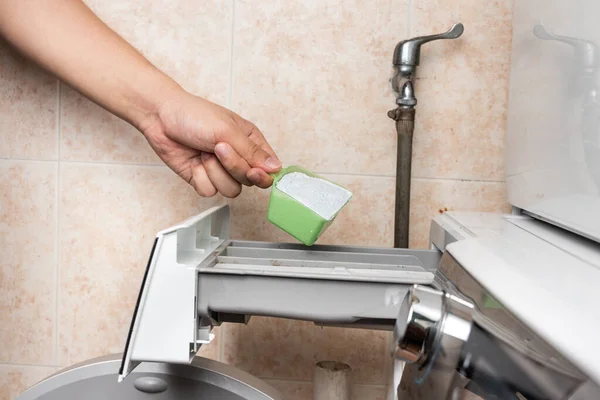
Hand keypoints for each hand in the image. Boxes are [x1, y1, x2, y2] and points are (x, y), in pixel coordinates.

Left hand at [140, 90, 281, 197]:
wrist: (161, 118)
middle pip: (249, 181)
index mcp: (250, 142)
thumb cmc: (195, 115)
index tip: (254, 171)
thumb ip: (253, 152)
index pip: (269, 168)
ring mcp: (220, 170)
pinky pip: (209, 191)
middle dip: (232, 167)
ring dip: (214, 173)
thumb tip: (276, 168)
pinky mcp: (203, 178)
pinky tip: (194, 162)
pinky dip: (200, 177)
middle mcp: (238, 158)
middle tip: (218, 149)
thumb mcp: (227, 130)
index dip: (263, 175)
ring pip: (231, 190)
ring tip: (203, 153)